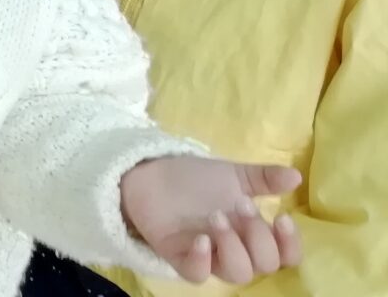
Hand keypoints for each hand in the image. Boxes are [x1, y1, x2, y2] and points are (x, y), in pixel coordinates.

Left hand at [120, 156, 301, 284]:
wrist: (152, 174)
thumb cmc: (197, 180)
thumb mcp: (233, 175)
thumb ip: (264, 178)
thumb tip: (296, 176)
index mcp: (253, 234)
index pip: (285, 255)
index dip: (290, 244)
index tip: (282, 217)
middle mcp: (235, 250)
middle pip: (264, 264)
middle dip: (258, 235)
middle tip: (240, 204)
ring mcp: (208, 256)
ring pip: (236, 273)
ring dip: (233, 246)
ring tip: (216, 216)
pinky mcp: (179, 257)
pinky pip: (196, 274)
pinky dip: (202, 260)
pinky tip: (201, 240)